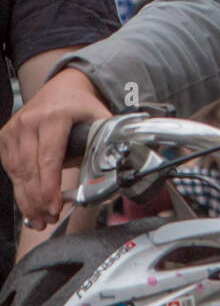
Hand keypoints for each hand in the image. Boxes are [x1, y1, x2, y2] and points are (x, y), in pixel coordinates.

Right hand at [0, 68, 112, 230]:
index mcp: (55, 117)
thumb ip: (110, 141)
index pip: (49, 158)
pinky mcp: (5, 136)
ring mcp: (14, 128)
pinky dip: (18, 188)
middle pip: (29, 170)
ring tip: (40, 218)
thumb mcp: (100, 117)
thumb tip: (121, 169)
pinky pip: (9, 168)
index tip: (55, 207)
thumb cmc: (82, 106)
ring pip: (16, 172)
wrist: (62, 86)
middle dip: (38, 200)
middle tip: (49, 219)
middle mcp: (30, 121)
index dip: (50, 187)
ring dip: (27, 199)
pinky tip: (29, 202)